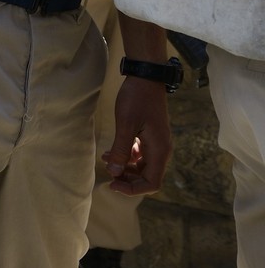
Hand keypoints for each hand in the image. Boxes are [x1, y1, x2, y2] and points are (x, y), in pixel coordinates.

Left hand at [105, 77, 172, 194]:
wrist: (146, 78)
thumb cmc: (136, 99)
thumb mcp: (126, 125)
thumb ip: (121, 150)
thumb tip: (114, 172)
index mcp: (160, 150)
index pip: (152, 183)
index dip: (133, 189)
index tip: (112, 184)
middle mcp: (161, 150)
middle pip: (147, 177)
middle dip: (127, 179)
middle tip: (107, 175)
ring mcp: (156, 143)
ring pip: (142, 166)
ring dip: (125, 167)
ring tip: (106, 161)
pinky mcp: (149, 136)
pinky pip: (139, 154)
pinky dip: (126, 156)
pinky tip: (111, 152)